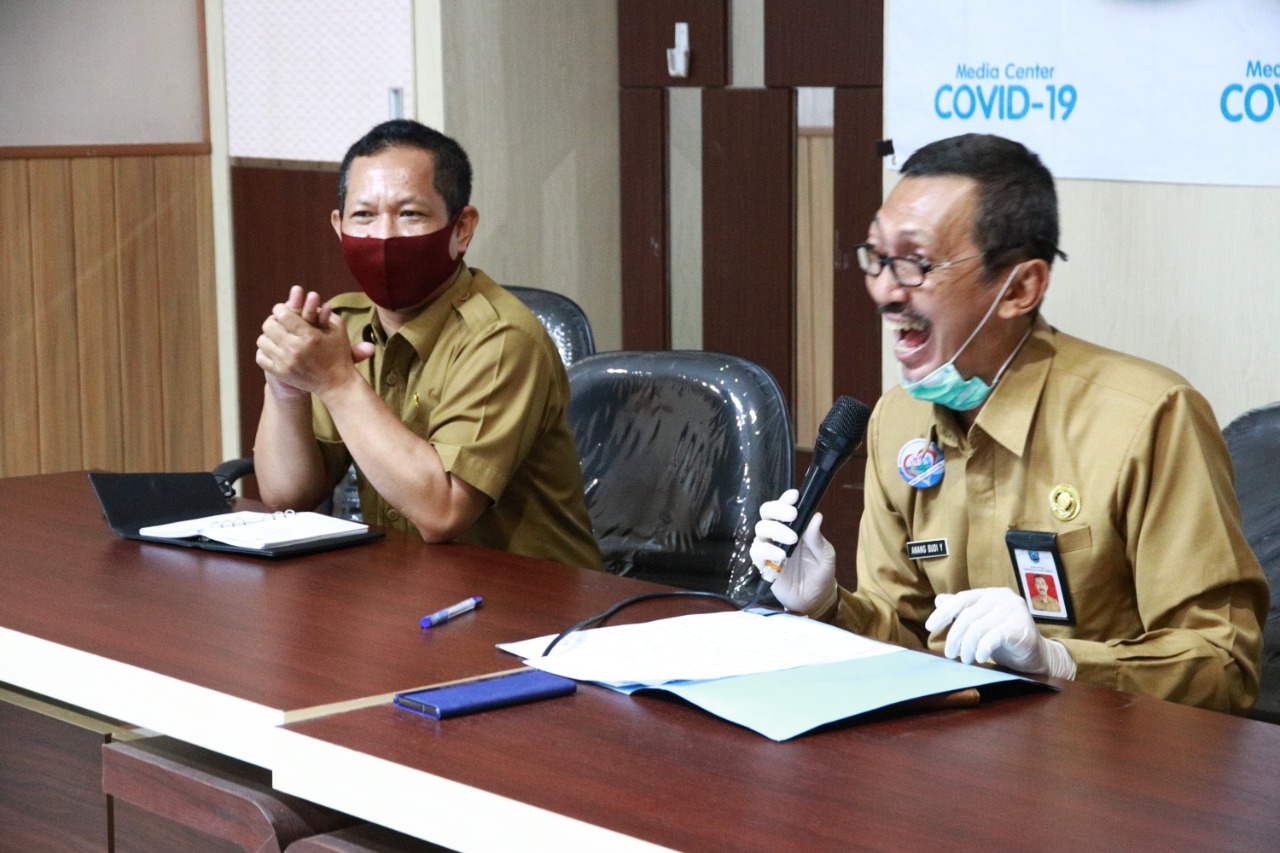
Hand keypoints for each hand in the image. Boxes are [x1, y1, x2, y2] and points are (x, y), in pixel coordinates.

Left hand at [257, 288, 371, 399]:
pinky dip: (264, 351)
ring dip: (268, 336)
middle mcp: (295, 349)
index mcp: (309, 336)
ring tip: (276, 336)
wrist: (336, 383)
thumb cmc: (338, 353)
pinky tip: (274, 349)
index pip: (283, 314)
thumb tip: (311, 297)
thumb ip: (325, 312)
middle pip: (269, 326)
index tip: (282, 310)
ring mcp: (286, 363)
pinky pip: (261, 357)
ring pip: (262, 341)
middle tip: (278, 322)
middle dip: (273, 320)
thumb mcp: (338, 329)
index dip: (280, 308)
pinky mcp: (281, 374)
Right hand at [749, 489, 838, 617]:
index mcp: (795, 526)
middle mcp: (778, 533)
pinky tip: (781, 555)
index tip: (795, 496)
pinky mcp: (763, 564)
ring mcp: (769, 548)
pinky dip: (767, 550)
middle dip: (777, 510)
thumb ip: (818, 538)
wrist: (815, 600)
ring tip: (792, 540)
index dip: (786, 499)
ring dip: (775, 530)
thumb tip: (816, 516)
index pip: (784, 506)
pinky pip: (757, 551)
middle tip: (792, 515)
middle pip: (766, 512)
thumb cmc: (821, 573)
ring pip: (760, 529)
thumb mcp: (826, 555)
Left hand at [924, 587, 1075, 678]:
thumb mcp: (981, 624)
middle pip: (967, 616)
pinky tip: (980, 658)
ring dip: (967, 647)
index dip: (943, 613)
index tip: (930, 626)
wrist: (1038, 657)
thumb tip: (939, 600)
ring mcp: (1014, 611)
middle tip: (950, 654)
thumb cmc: (1005, 639)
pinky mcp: (1021, 627)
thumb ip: (963, 612)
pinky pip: (993, 637)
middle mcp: (1003, 598)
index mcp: (991, 594)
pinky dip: (982, 649)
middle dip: (955, 637)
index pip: (961, 599)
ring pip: (978, 627)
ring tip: (966, 659)